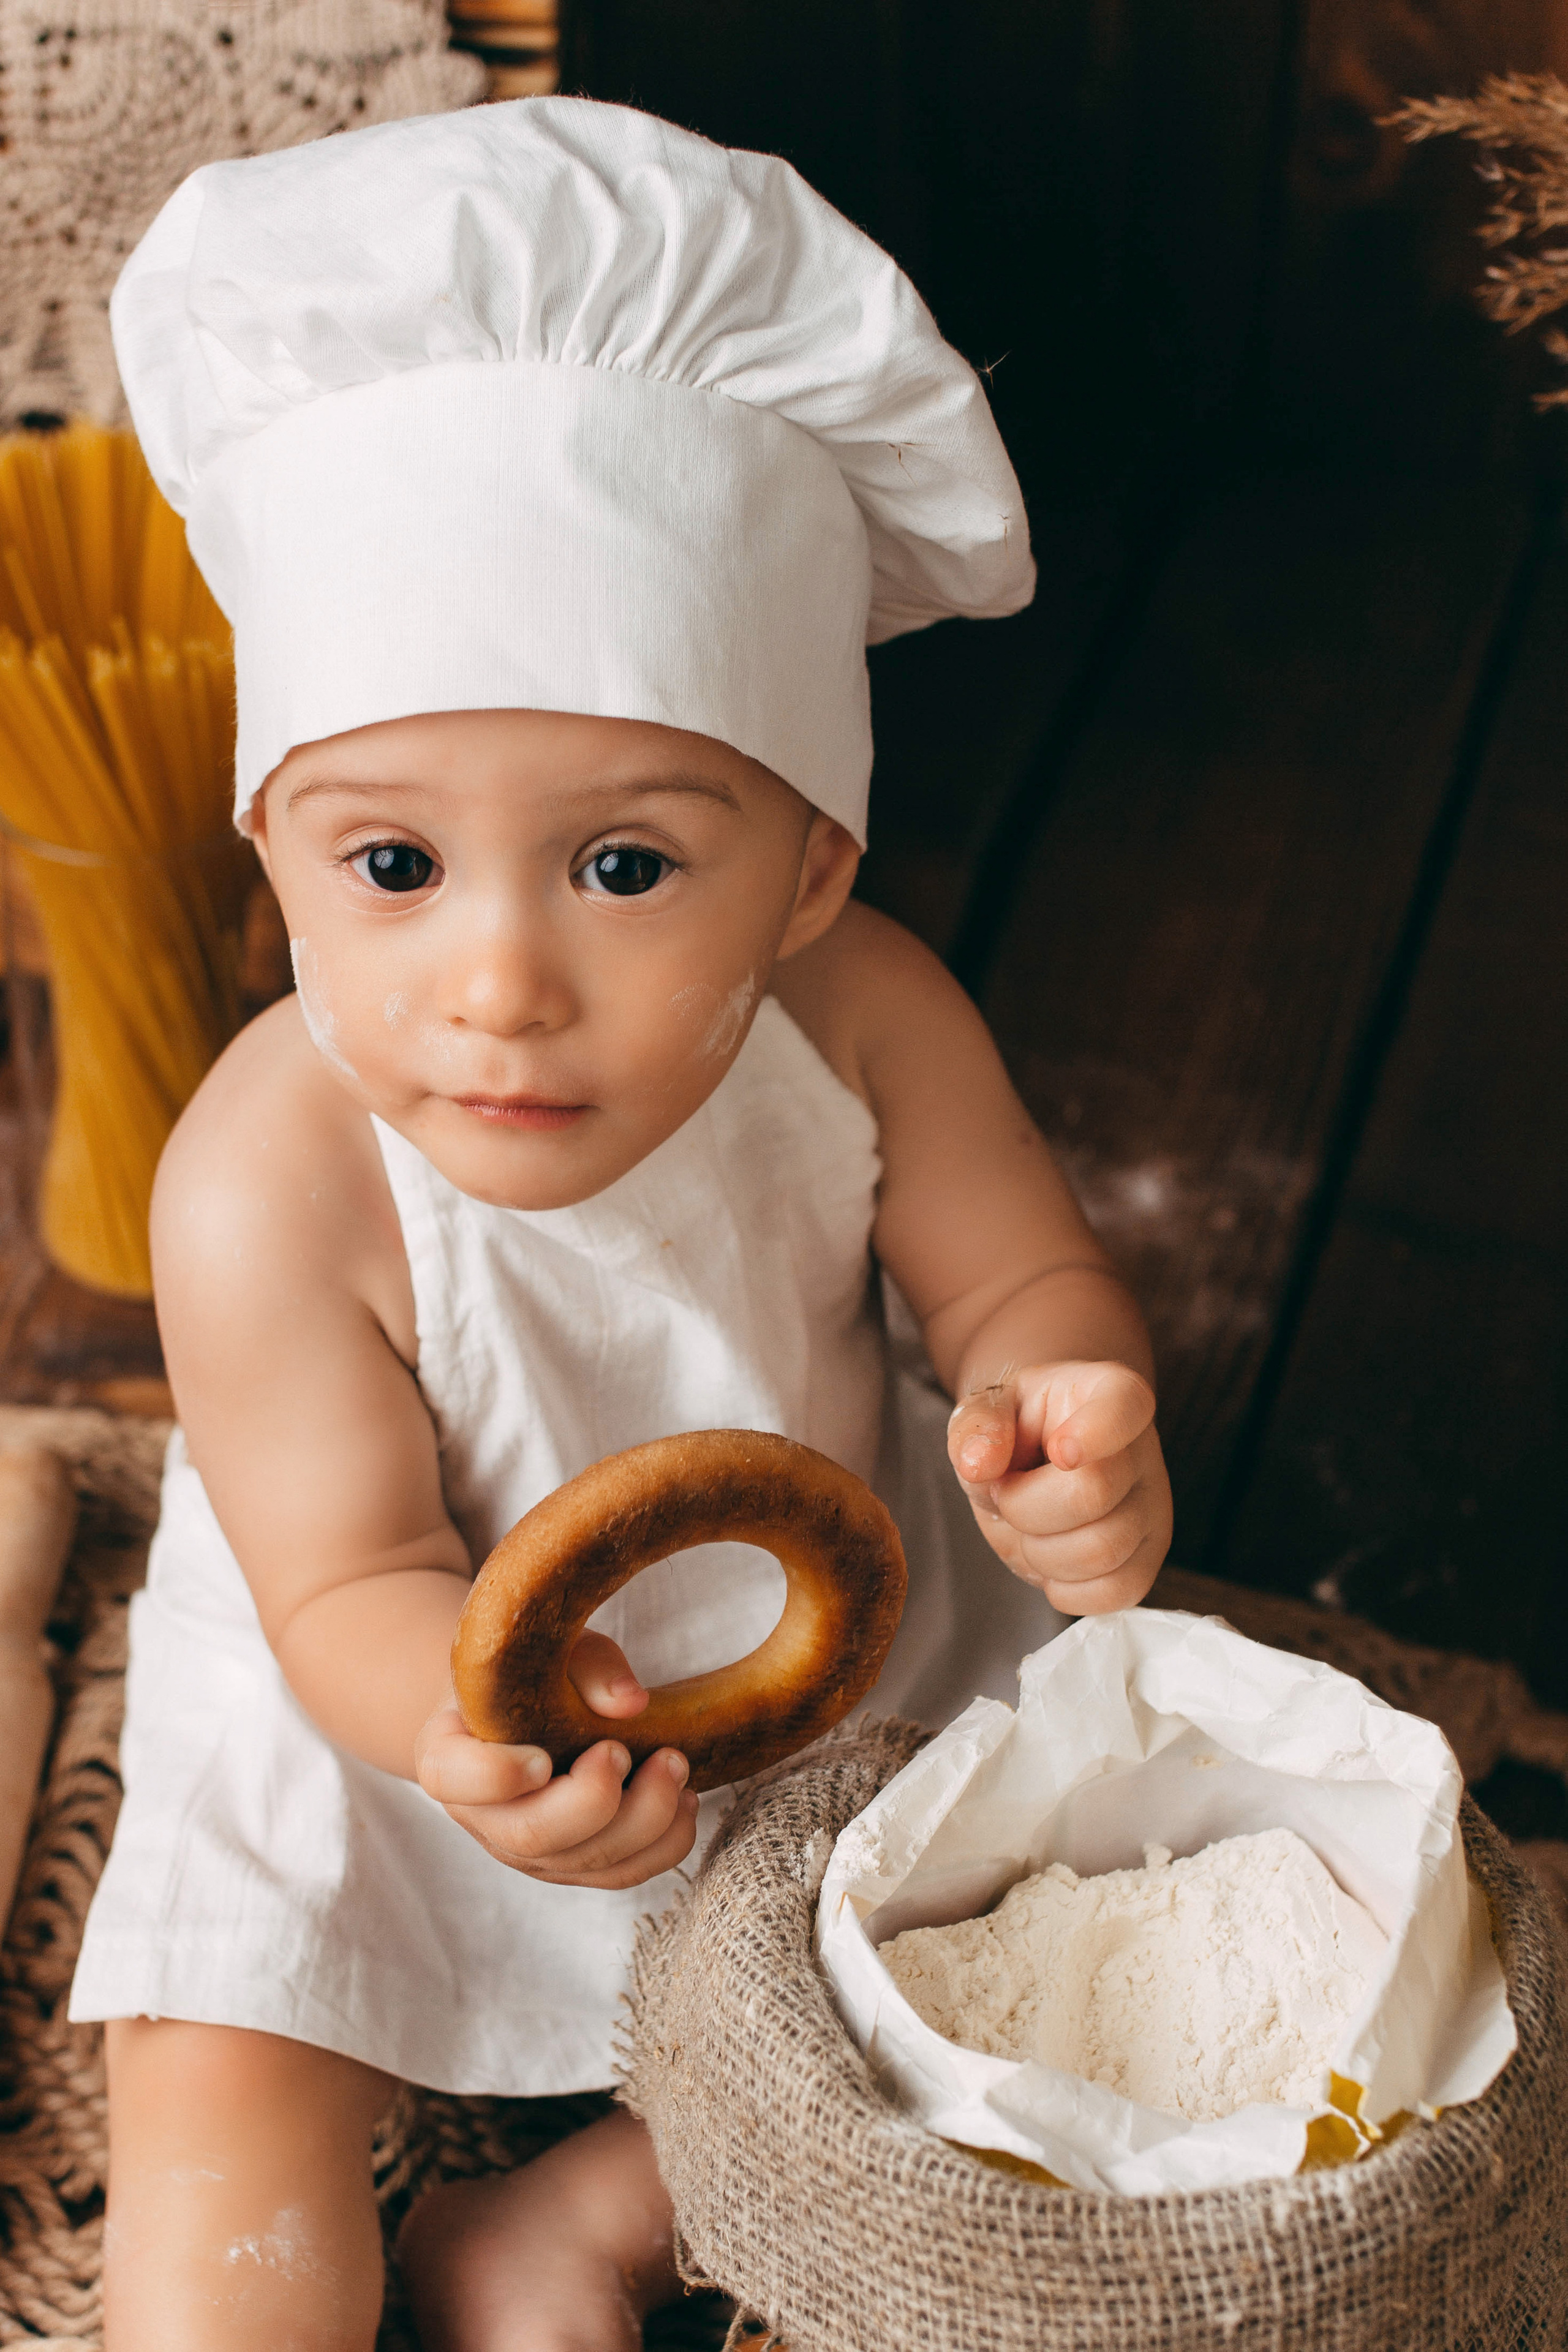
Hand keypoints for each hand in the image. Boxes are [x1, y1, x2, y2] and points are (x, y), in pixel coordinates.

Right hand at [413, 1631, 697, 1888]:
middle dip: (591, 1800)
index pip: (452, 1780)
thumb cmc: (529, 1672)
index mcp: (449, 1756)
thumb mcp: (548, 1649)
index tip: (543, 1754)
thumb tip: (630, 1702)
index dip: (496, 1777)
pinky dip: (664, 1844)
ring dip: (644, 1820)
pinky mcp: (574, 1865)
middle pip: (531, 1835)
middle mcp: (482, 1817)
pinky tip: (686, 1800)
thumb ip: (586, 1664)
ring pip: (585, 1863)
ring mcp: (529, 1850)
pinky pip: (621, 1874)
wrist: (522, 1710)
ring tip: (675, 1763)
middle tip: (624, 1750)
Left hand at [947, 1361, 1171, 1612]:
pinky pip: (1114, 1594)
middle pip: (1092, 1493)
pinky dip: (1065, 1590)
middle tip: (1006, 1493)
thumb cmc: (1016, 1429)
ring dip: (1040, 1550)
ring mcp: (1153, 1510)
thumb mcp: (988, 1410)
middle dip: (1025, 1506)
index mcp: (1112, 1393)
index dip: (1094, 1433)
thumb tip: (977, 1464)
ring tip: (1027, 1526)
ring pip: (1102, 1551)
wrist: (1036, 1461)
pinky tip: (1049, 1558)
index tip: (1058, 1450)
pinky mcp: (1146, 1562)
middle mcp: (1145, 1451)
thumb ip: (977, 1426)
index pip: (1123, 1407)